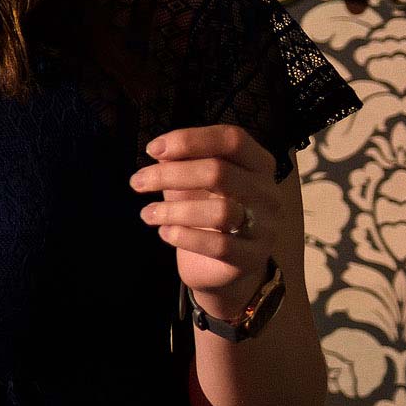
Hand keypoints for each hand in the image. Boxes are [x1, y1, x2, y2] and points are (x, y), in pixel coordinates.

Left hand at [131, 125, 278, 317]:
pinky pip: (219, 246)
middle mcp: (268, 192)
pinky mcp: (253, 258)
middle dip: (170, 175)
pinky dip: (184, 237)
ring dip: (173, 210)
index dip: (190, 139)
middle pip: (220, 172)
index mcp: (258, 165)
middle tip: (137, 183)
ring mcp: (265, 226)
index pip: (233, 139)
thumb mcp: (191, 182)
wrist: (219, 266)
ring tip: (148, 214)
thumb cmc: (204, 211)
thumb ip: (181, 161)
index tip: (151, 149)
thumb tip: (160, 148)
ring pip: (219, 211)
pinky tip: (165, 233)